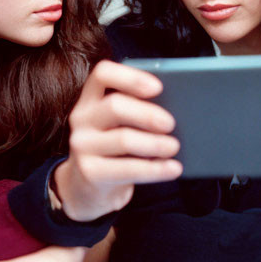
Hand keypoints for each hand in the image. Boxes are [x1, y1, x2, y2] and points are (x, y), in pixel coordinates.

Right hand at [53, 60, 182, 221]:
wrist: (89, 187)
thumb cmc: (115, 147)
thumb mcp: (121, 124)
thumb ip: (138, 110)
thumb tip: (178, 107)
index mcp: (91, 99)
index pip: (102, 74)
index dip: (130, 77)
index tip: (158, 87)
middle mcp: (82, 119)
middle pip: (115, 106)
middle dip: (148, 114)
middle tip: (171, 124)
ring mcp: (83, 146)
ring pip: (123, 139)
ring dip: (155, 143)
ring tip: (174, 147)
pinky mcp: (90, 173)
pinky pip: (128, 169)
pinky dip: (155, 169)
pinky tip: (173, 168)